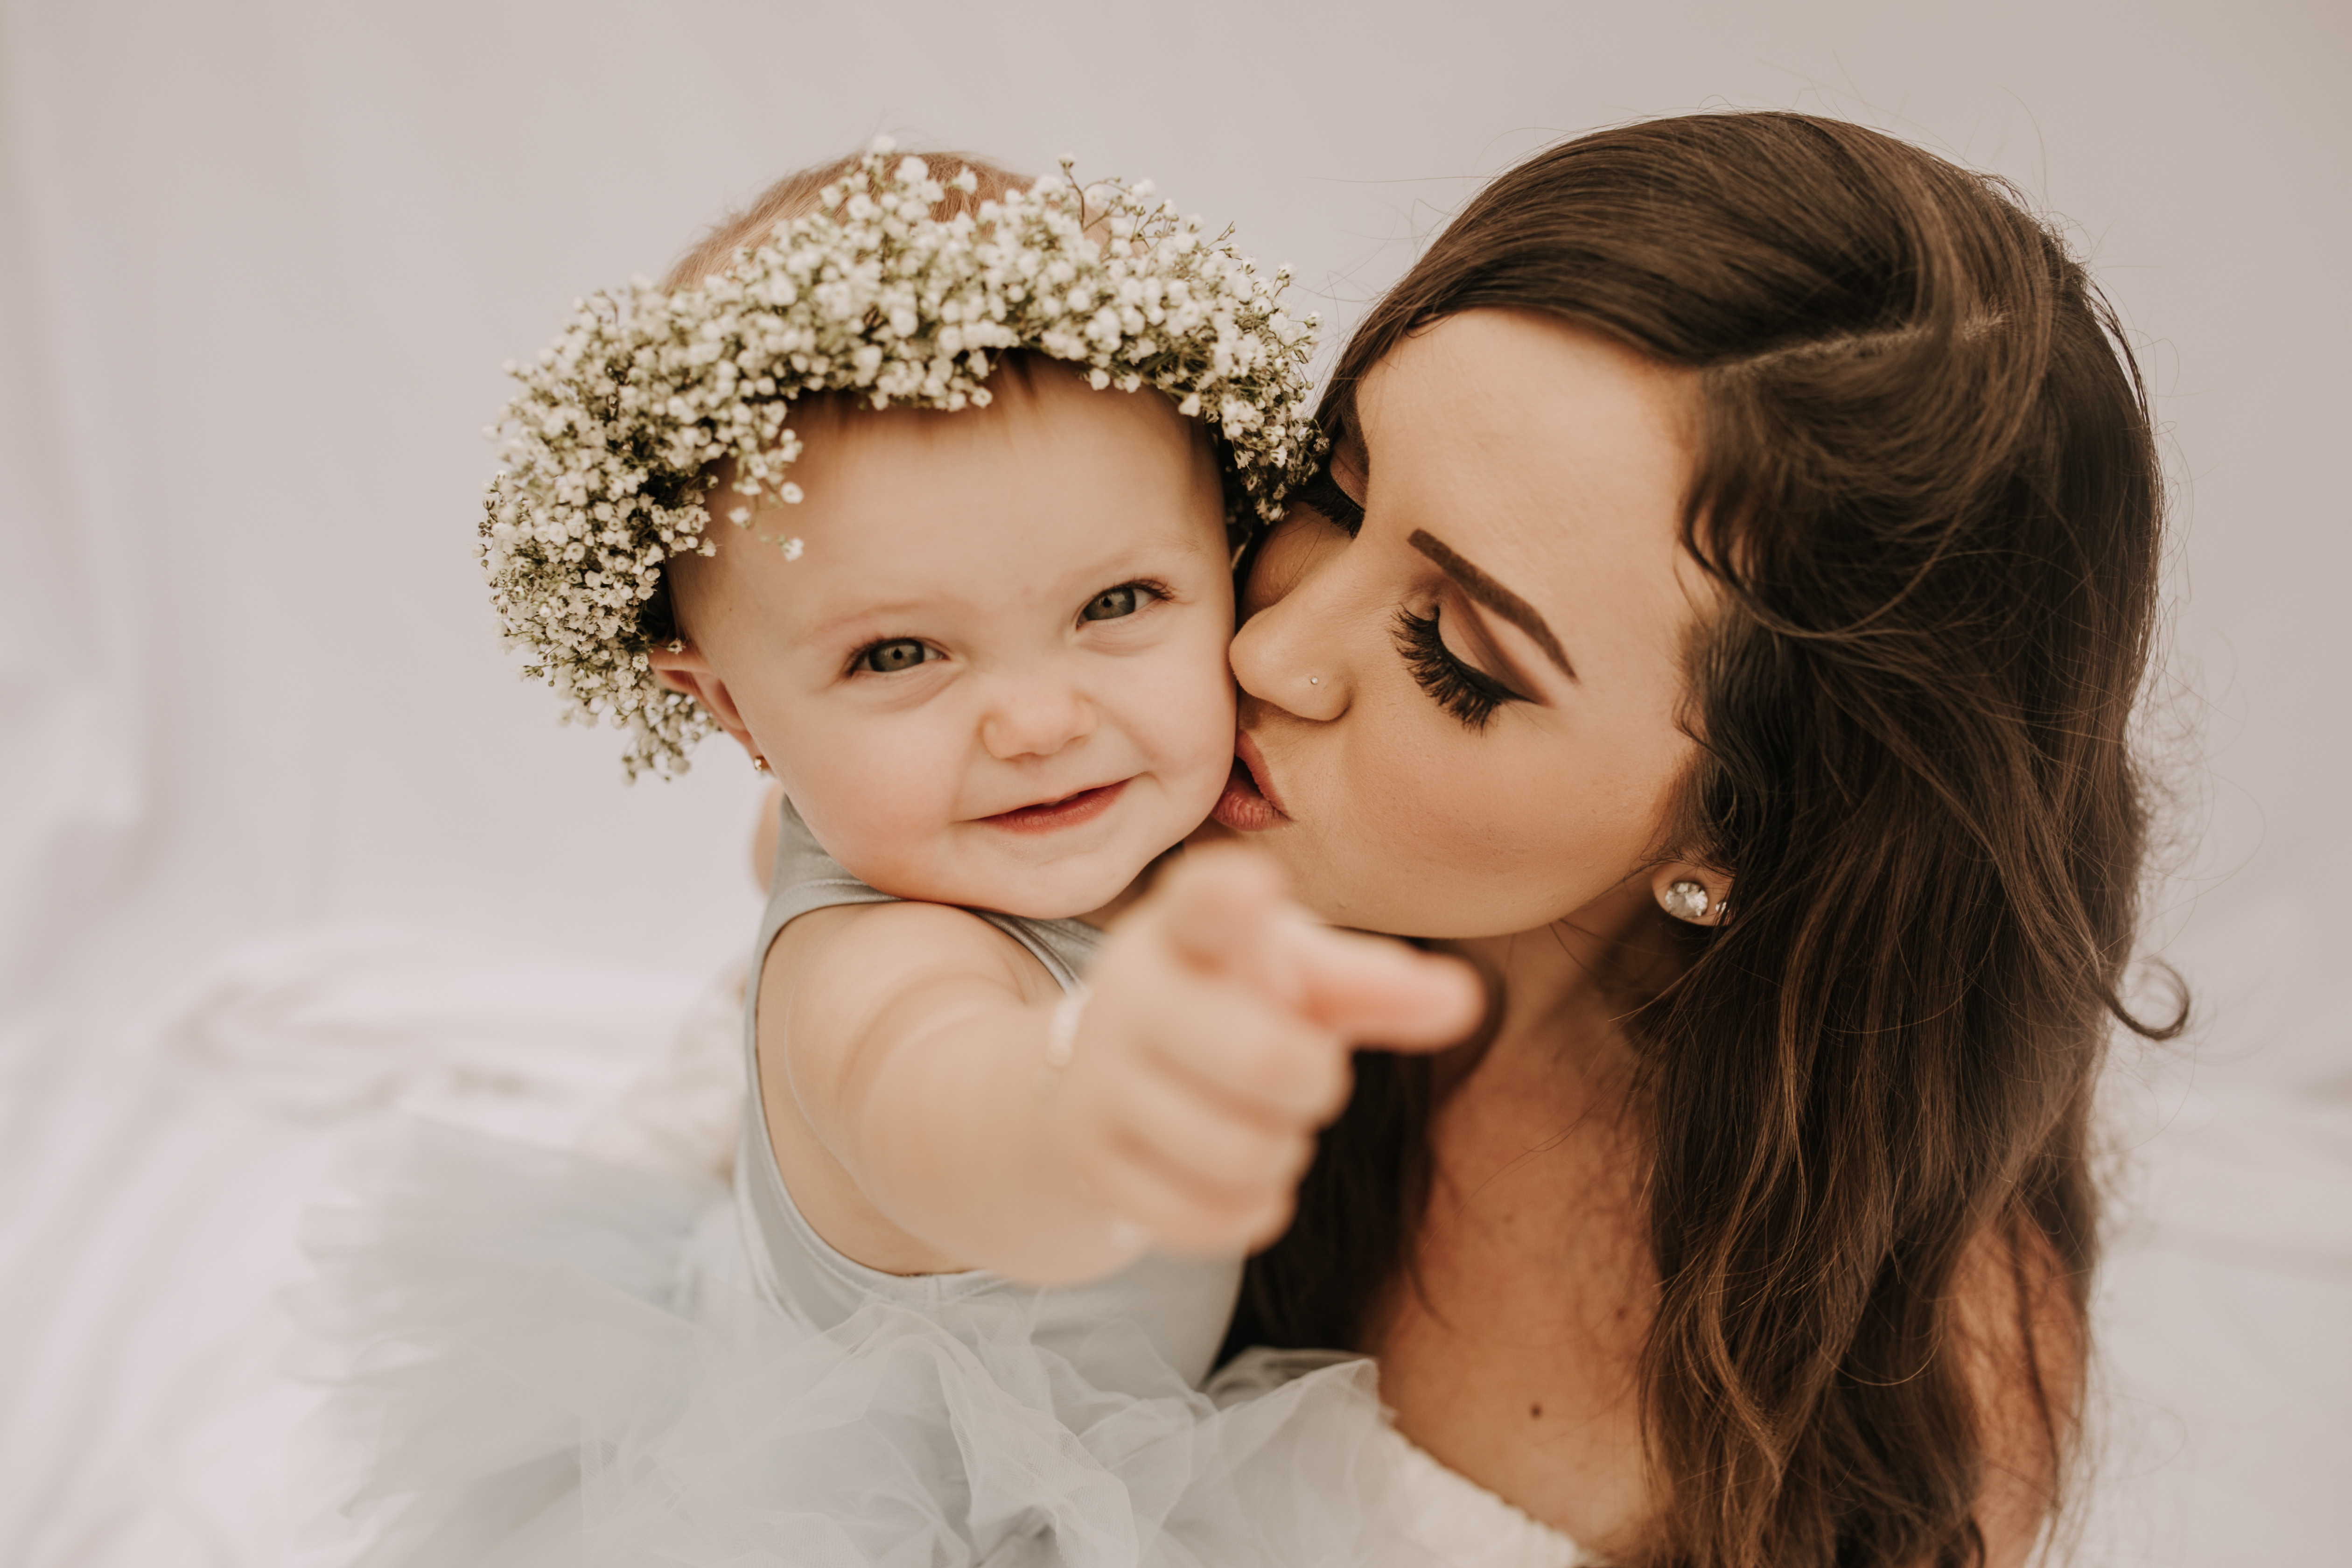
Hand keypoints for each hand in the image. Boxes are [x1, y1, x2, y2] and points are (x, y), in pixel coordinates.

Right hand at [1051, 845, 1483, 1255]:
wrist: (1099, 1084)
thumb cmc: (1227, 1010)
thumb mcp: (1296, 982)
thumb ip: (1378, 987)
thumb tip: (1467, 1001)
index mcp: (1186, 929)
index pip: (1202, 904)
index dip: (1231, 898)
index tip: (1257, 888)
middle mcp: (1131, 996)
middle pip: (1262, 1059)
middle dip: (1313, 1082)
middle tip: (1306, 1074)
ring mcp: (1098, 1082)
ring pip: (1237, 1151)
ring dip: (1282, 1151)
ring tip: (1267, 1126)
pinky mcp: (1090, 1162)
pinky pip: (1202, 1216)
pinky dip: (1250, 1209)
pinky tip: (1243, 1179)